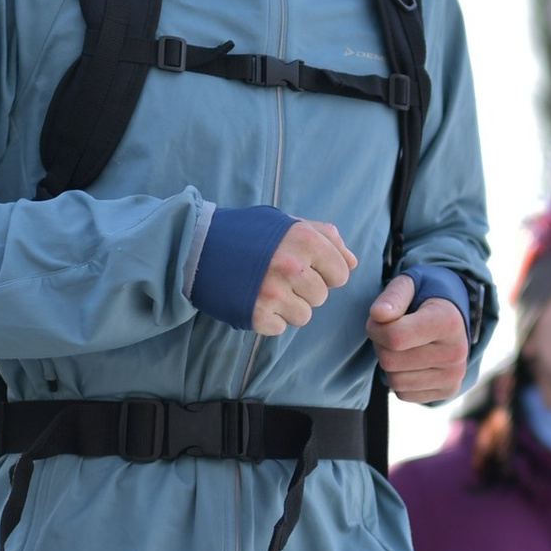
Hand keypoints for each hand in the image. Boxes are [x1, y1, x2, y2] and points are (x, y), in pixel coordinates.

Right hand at [253, 217, 354, 334]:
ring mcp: (272, 292)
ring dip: (289, 306)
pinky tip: (254, 299)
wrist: (197, 247)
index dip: (325, 272)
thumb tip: (353, 262)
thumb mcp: (287, 223)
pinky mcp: (255, 314)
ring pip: (304, 315)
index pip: (340, 273)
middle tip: (280, 276)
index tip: (305, 266)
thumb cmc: (247, 233)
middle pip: (322, 296)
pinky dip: (269, 318)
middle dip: (305, 289)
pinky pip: (280, 327)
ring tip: (267, 288)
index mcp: (304, 239)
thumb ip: (325, 237)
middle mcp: (291, 265)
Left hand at [366, 274, 467, 405]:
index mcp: (448, 322)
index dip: (375, 328)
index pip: (395, 337)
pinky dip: (399, 378)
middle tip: (389, 331)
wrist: (453, 316)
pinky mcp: (448, 391)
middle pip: (390, 361)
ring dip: (388, 363)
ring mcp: (454, 376)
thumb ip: (393, 296)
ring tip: (402, 346)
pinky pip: (403, 394)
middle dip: (380, 345)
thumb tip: (378, 314)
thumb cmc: (425, 297)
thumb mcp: (409, 284)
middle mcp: (456, 353)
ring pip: (395, 381)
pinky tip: (410, 362)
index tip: (378, 318)